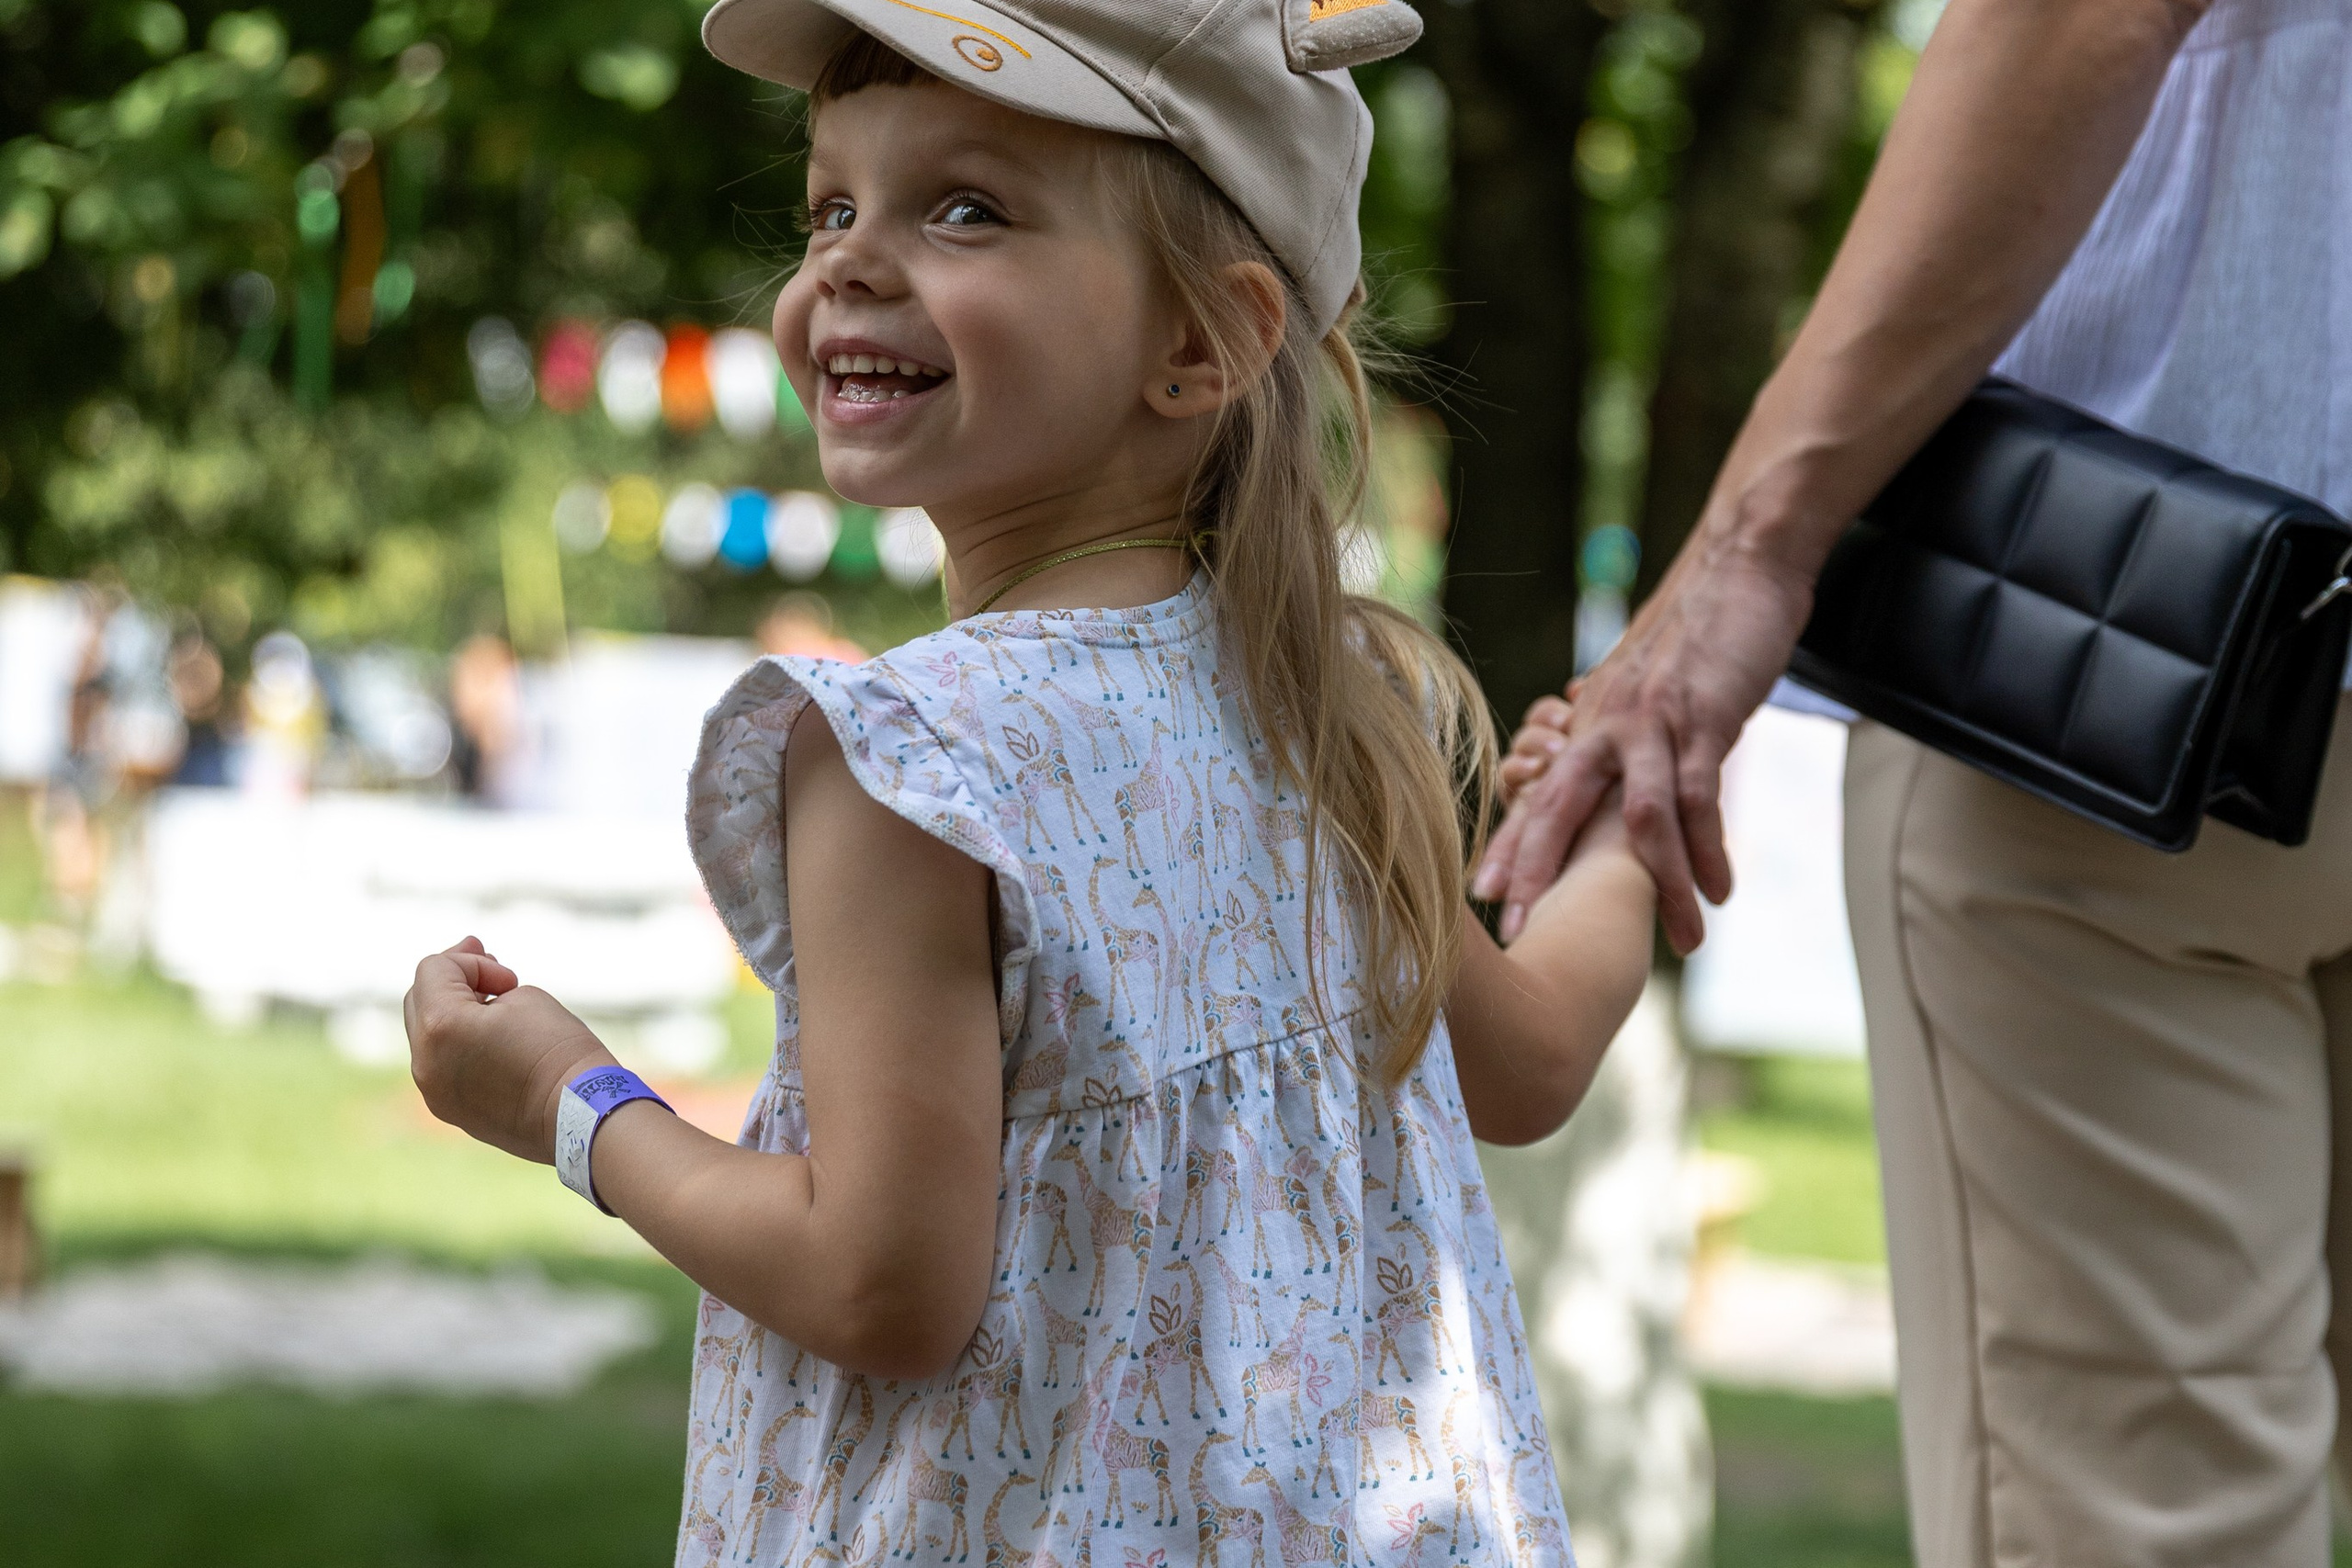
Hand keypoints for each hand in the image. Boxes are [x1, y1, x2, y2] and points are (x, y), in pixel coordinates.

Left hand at [404, 936, 614, 1162]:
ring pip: (428, 1035)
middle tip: (496, 975)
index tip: (512, 981)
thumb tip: (468, 1002)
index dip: (474, 963)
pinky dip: (459, 1046)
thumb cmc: (559, 1049)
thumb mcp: (524, 997)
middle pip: (420, 999)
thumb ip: (483, 990)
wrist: (581, 1114)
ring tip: (495, 1008)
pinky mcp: (449, 1110)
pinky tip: (493, 1042)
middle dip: (456, 981)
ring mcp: (433, 1091)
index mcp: (440, 1026)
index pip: (435, 969)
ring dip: (456, 1014)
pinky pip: (441, 1064)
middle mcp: (425, 1062)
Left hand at [1473, 530, 1813, 953]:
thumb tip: (1597, 761)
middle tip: (1521, 930)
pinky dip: (1709, 849)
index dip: (1510, 843)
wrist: (1740, 564)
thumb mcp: (1639, 684)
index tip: (1478, 894)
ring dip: (1660, 886)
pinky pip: (1701, 797)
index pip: (1539, 790)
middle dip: (1538, 870)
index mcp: (1588, 720)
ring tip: (1683, 943)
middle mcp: (1606, 723)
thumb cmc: (1691, 631)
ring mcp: (1654, 721)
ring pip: (1641, 819)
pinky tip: (1719, 890)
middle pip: (1560, 806)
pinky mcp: (1705, 718)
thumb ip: (1615, 726)